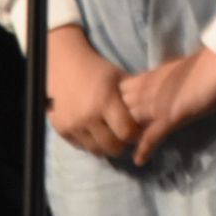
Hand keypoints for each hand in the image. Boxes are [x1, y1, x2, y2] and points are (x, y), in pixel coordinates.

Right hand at [46, 24, 139, 155]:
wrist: (62, 65)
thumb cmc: (96, 70)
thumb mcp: (118, 78)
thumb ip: (134, 97)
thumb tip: (153, 115)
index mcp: (105, 101)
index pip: (127, 133)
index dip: (135, 134)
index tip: (136, 128)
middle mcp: (88, 117)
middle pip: (113, 147)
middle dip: (122, 143)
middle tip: (123, 134)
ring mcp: (73, 125)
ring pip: (97, 150)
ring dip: (106, 145)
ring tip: (109, 133)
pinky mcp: (61, 130)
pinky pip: (81, 147)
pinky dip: (90, 142)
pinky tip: (95, 131)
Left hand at [121, 47, 215, 165]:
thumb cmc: (199, 65)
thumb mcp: (169, 74)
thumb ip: (156, 83)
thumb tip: (149, 89)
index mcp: (146, 79)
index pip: (118, 94)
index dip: (111, 107)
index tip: (108, 120)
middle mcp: (146, 92)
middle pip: (118, 111)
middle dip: (112, 125)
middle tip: (111, 141)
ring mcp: (157, 105)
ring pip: (130, 124)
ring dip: (125, 138)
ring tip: (120, 153)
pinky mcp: (171, 116)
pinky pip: (153, 135)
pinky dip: (145, 148)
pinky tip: (140, 159)